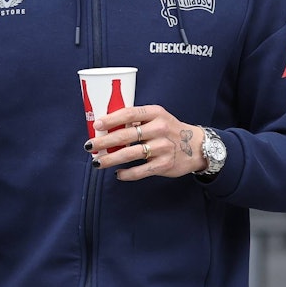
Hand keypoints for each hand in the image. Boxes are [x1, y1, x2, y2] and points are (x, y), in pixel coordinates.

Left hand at [86, 105, 207, 180]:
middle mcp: (160, 128)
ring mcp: (163, 147)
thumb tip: (107, 127)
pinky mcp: (164, 164)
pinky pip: (140, 171)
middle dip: (104, 142)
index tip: (96, 125)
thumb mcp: (157, 117)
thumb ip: (137, 120)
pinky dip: (126, 174)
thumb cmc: (170, 130)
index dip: (111, 119)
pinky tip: (118, 173)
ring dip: (110, 159)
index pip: (129, 113)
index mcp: (155, 113)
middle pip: (125, 135)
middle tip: (89, 146)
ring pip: (130, 154)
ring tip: (97, 162)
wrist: (196, 147)